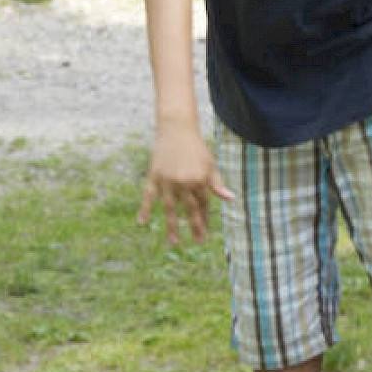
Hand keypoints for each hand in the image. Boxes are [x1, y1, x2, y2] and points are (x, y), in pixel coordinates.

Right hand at [138, 124, 232, 244]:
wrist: (177, 129)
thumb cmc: (196, 147)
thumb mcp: (210, 164)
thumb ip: (217, 183)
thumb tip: (230, 199)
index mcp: (199, 180)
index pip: (203, 204)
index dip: (204, 218)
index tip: (204, 232)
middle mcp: (184, 182)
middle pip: (190, 209)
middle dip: (195, 226)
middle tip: (198, 242)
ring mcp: (168, 180)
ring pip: (170, 207)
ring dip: (172, 226)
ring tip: (174, 242)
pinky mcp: (155, 176)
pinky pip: (148, 195)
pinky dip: (144, 208)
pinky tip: (141, 222)